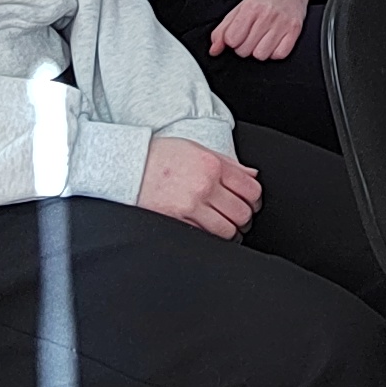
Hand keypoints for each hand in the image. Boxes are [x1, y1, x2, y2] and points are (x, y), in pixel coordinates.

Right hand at [137, 136, 261, 238]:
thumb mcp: (197, 149)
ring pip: (227, 229)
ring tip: (228, 229)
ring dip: (232, 232)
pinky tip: (211, 232)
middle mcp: (205, 185)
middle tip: (241, 219)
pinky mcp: (177, 220)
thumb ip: (228, 163)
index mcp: (213, 166)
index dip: (256, 200)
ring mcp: (191, 205)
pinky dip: (212, 237)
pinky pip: (206, 236)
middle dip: (246, 218)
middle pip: (242, 212)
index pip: (251, 189)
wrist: (129, 166)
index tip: (252, 204)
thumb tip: (252, 175)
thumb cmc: (162, 156)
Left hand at [206, 0, 313, 63]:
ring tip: (262, 39)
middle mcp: (266, 16)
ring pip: (261, 55)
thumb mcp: (239, 9)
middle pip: (245, 51)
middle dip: (245, 46)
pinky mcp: (295, 30)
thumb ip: (222, 30)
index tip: (238, 35)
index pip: (231, 40)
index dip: (232, 41)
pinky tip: (274, 41)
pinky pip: (279, 55)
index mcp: (250, 9)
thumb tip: (214, 50)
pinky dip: (275, 52)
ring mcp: (282, 24)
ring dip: (259, 51)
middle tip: (251, 35)